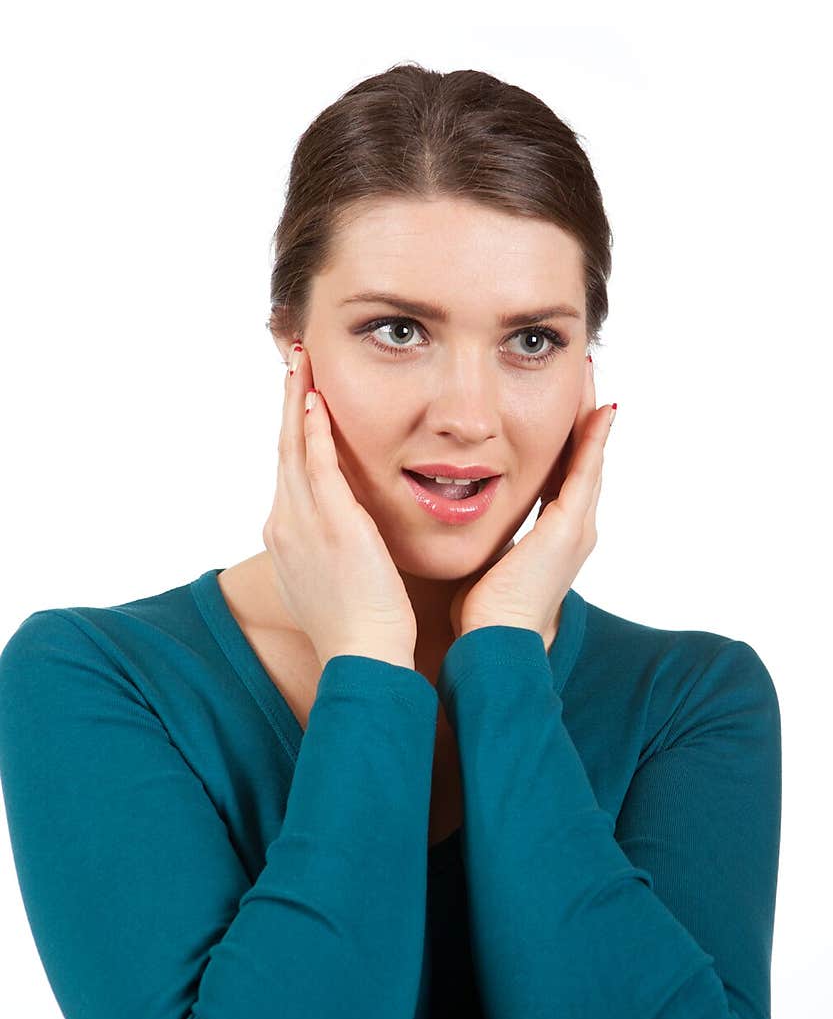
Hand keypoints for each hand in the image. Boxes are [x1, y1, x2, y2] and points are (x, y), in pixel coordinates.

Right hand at [262, 342, 417, 670]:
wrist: (364, 657)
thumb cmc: (361, 630)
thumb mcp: (338, 582)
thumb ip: (338, 551)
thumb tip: (348, 540)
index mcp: (287, 538)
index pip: (288, 470)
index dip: (292, 430)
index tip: (300, 398)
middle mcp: (285, 524)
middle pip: (282, 448)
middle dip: (288, 402)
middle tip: (294, 361)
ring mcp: (302, 524)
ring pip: (292, 447)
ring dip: (297, 400)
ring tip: (302, 361)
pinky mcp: (329, 525)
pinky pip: (315, 466)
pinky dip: (313, 431)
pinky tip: (317, 401)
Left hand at [449, 356, 614, 649]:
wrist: (496, 643)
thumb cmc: (483, 613)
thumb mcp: (487, 559)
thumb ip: (486, 535)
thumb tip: (458, 515)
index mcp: (554, 535)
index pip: (562, 471)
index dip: (564, 435)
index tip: (560, 399)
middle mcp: (574, 527)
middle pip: (583, 457)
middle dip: (583, 415)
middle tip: (583, 372)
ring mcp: (577, 527)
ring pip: (590, 457)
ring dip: (590, 414)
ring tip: (589, 375)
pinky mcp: (569, 528)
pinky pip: (586, 471)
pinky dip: (594, 438)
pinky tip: (598, 407)